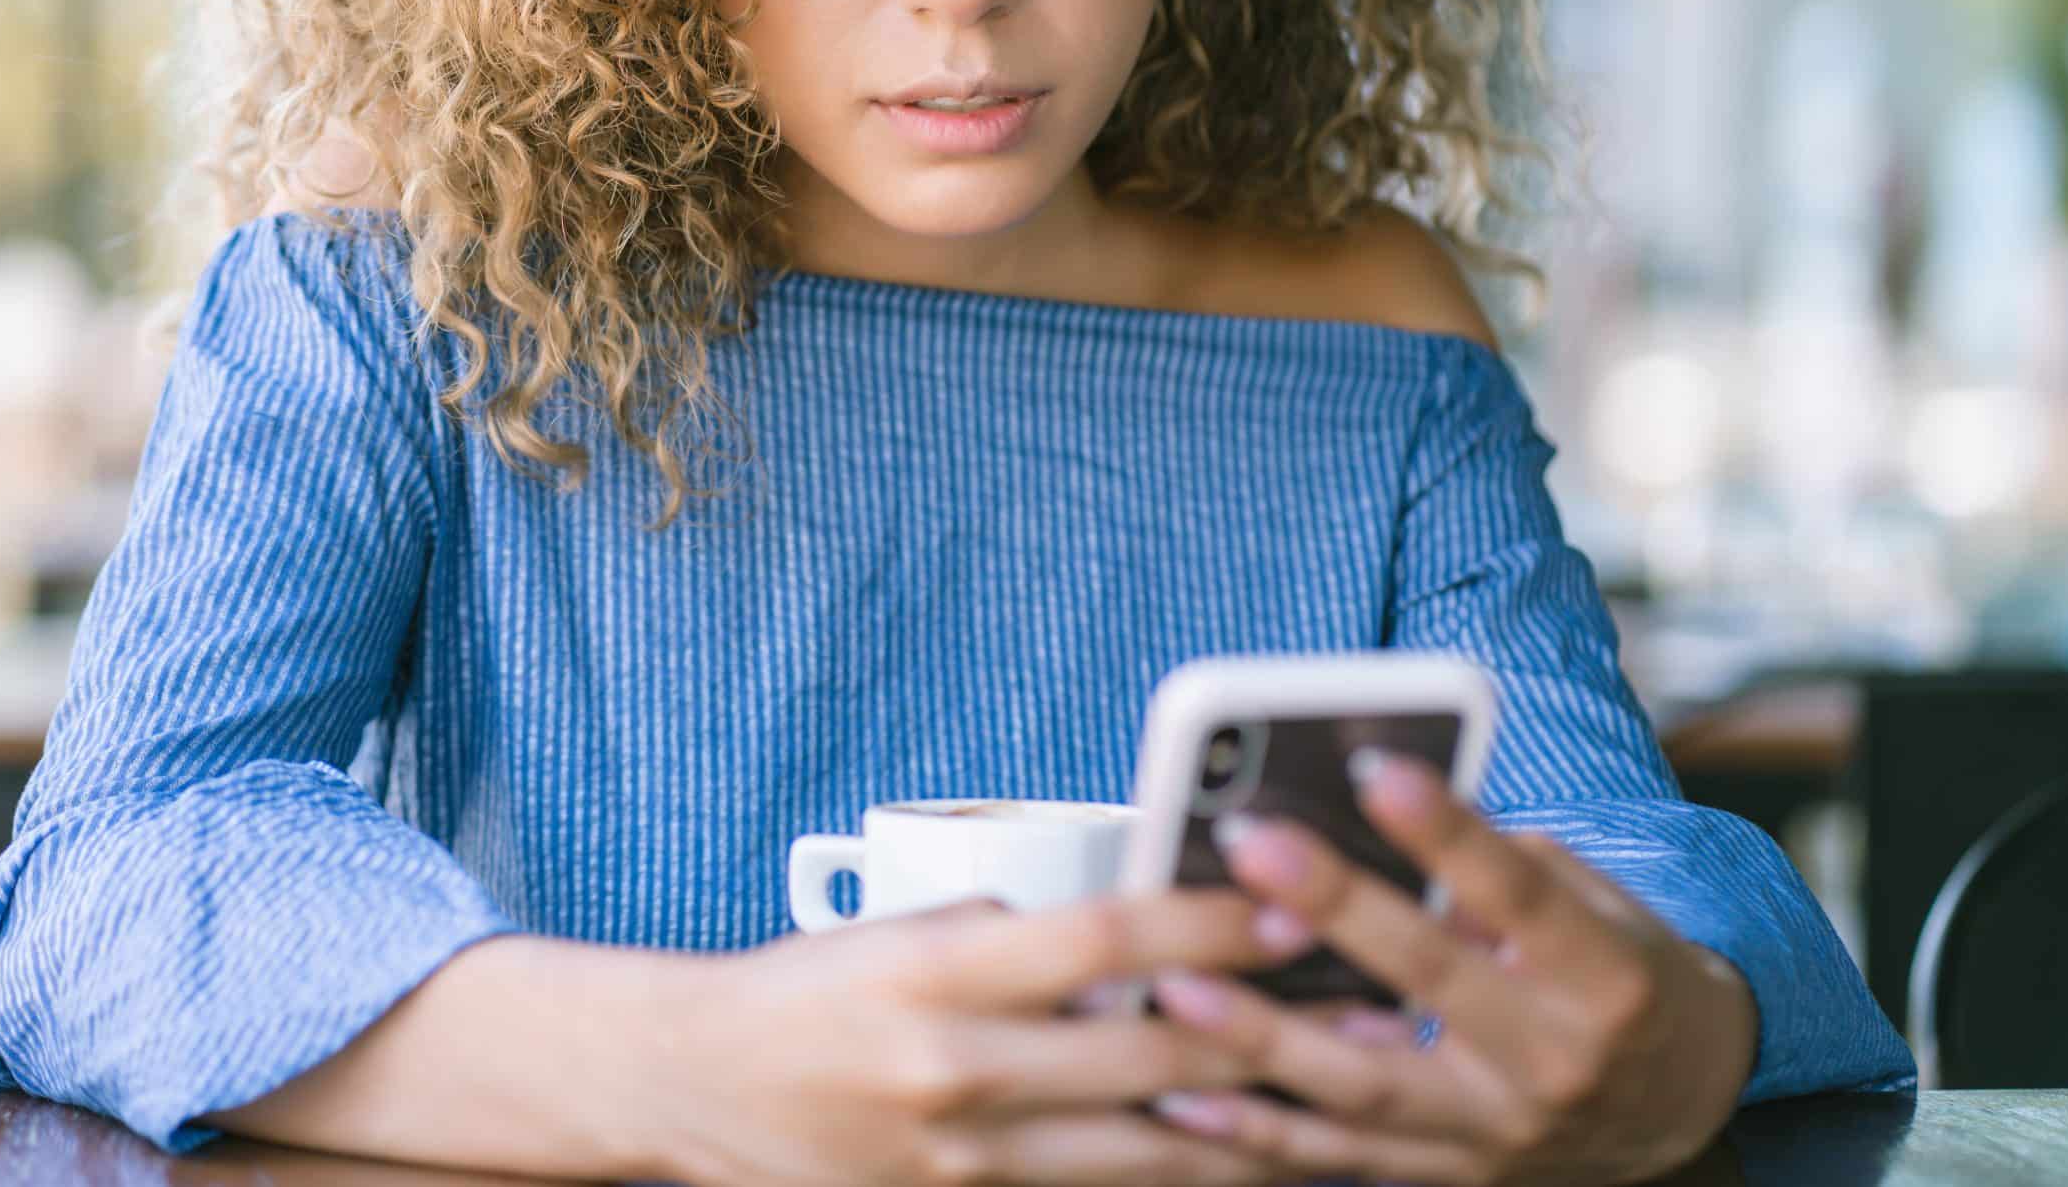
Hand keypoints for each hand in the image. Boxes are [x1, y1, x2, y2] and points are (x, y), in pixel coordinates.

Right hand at [652, 889, 1325, 1186]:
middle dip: (1270, 1037)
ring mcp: (961, 1153)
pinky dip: (1175, 1173)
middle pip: (1146, 1056)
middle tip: (1374, 1019)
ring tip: (1346, 1105)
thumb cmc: (805, 985)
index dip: (1207, 926)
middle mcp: (954, 1065)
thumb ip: (1012, 932)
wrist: (693, 1081)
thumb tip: (1138, 937)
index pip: (1099, 939)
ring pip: (1142, 1150)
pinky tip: (1242, 1157)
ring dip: (1252, 1126)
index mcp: (938, 966)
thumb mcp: (901, 927)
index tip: (1290, 907)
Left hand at [1143, 751, 1759, 1185]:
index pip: (1520, 895)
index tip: (1375, 770)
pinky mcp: (1449, 1177)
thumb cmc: (1619, 974)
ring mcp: (1497, 1135)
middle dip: (1336, 909)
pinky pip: (1338, 1163)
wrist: (1679, 1106)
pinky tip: (1181, 1095)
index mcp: (1605, 981)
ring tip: (1179, 984)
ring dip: (1264, 1038)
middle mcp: (1555, 1064)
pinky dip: (1254, 1133)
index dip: (1449, 833)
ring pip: (1368, 1089)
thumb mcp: (1599, 908)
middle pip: (1433, 982)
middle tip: (1250, 842)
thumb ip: (1501, 868)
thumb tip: (1386, 810)